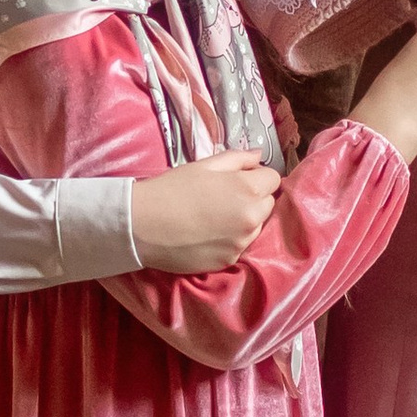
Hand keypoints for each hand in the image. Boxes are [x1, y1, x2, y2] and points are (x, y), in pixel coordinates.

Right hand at [128, 152, 279, 271]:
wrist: (143, 225)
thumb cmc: (172, 188)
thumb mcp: (205, 165)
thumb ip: (238, 158)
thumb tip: (260, 156)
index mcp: (248, 189)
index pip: (273, 179)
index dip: (256, 177)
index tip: (237, 180)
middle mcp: (252, 218)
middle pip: (268, 204)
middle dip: (253, 199)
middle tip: (224, 198)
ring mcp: (242, 243)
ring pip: (255, 227)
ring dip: (243, 221)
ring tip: (213, 218)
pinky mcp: (229, 260)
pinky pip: (239, 246)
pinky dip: (229, 240)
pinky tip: (206, 234)